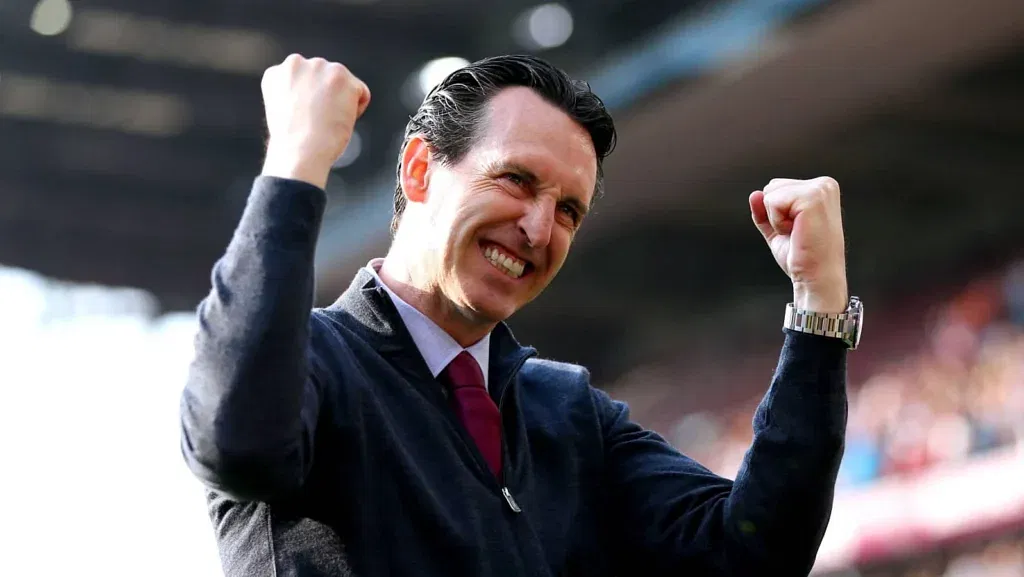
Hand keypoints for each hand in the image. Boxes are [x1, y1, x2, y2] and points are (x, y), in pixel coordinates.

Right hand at [260, 54, 370, 188]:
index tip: (304, 120)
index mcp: (277, 73)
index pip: (305, 83)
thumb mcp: (286, 111)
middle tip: (317, 121)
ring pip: (343, 84)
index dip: (309, 105)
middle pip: (325, 79)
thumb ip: (298, 95)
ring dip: (341, 102)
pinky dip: (357, 109)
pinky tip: (339, 119)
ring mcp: (319, 66)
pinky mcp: (340, 75)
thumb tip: (320, 95)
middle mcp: (295, 62)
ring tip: (326, 120)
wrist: (299, 151)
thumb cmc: (293, 143)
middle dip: (327, 98)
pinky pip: (361, 92)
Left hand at [750, 177, 847, 312]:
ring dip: (776, 219)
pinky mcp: (813, 197)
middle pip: (772, 186)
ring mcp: (820, 189)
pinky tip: (796, 232)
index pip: (777, 186)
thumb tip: (755, 194)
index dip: (777, 213)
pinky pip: (773, 202)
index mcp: (820, 189)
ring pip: (770, 193)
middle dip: (775, 214)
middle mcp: (824, 185)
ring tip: (797, 232)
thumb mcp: (777, 228)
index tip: (796, 229)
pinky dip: (777, 222)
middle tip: (797, 232)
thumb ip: (765, 210)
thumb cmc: (804, 256)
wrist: (816, 277)